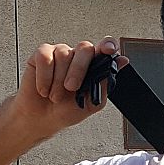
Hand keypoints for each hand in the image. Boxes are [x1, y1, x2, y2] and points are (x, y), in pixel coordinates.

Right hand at [1, 37, 129, 137]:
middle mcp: (78, 56)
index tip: (108, 49)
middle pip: (85, 48)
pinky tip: (44, 88)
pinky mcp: (42, 55)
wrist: (42, 119)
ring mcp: (60, 53)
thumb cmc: (67, 110)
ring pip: (64, 54)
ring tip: (55, 95)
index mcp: (93, 65)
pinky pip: (45, 58)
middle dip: (79, 70)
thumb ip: (105, 81)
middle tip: (71, 88)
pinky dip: (44, 77)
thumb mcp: (92, 102)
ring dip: (59, 81)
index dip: (107, 45)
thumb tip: (122, 61)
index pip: (104, 47)